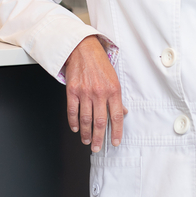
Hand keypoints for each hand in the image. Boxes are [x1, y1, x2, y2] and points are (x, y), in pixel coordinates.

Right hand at [64, 35, 126, 151]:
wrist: (83, 48)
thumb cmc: (99, 63)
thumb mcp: (114, 78)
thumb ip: (118, 97)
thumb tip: (123, 113)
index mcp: (113, 90)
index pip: (117, 116)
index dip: (116, 132)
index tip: (114, 142)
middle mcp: (99, 92)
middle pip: (100, 121)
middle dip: (98, 138)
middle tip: (97, 148)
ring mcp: (85, 92)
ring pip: (85, 119)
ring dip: (86, 133)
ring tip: (86, 140)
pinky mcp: (72, 90)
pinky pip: (72, 111)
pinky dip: (74, 122)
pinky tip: (76, 128)